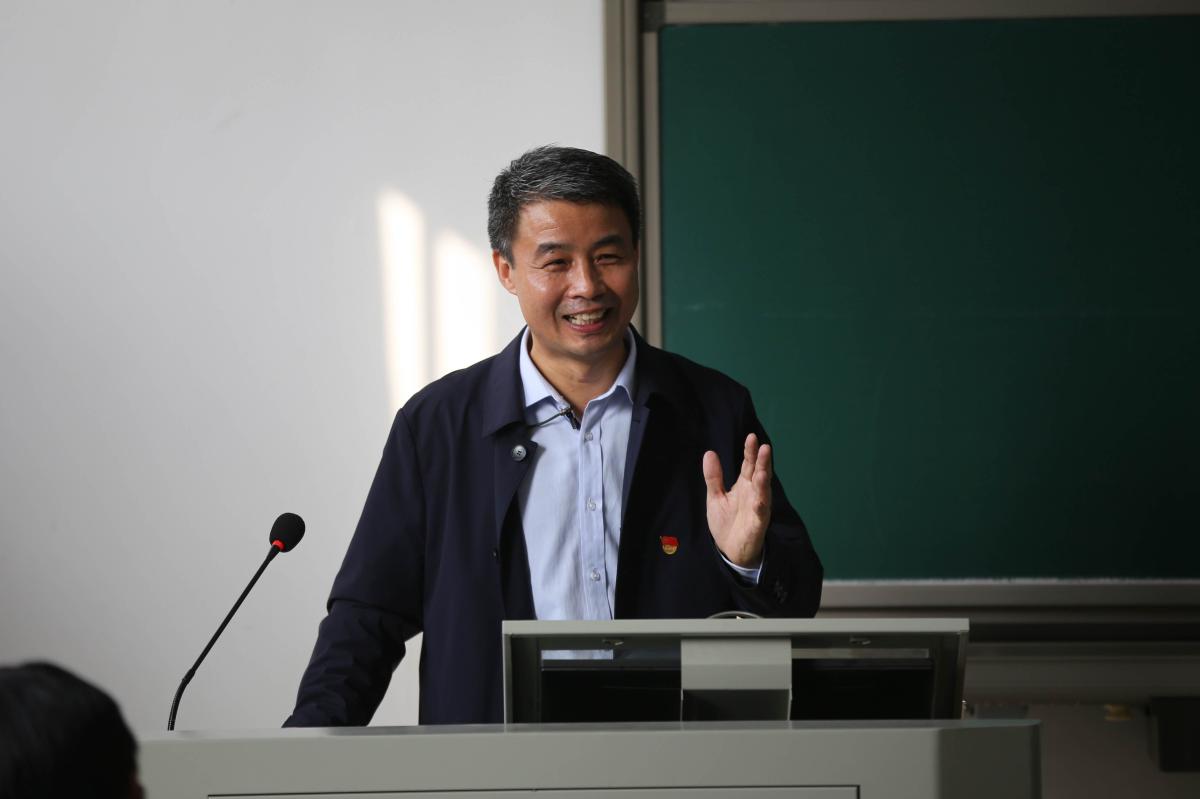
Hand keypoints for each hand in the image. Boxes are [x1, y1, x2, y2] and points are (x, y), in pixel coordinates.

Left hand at [703, 433, 770, 568]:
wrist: (730, 550)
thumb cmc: (726, 522)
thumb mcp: (715, 497)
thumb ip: (714, 477)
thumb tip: (709, 452)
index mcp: (744, 485)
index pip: (748, 465)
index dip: (750, 452)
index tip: (751, 437)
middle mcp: (754, 493)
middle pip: (759, 473)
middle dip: (761, 461)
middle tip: (763, 446)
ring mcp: (758, 507)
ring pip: (763, 492)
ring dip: (764, 481)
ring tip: (763, 469)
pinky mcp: (758, 523)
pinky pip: (760, 513)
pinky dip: (761, 505)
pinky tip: (761, 498)